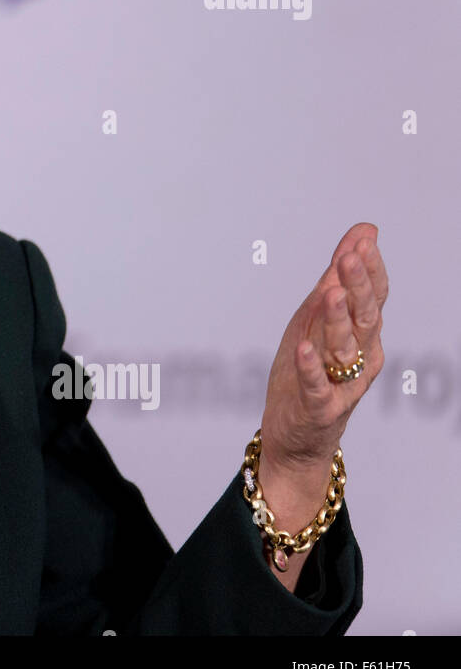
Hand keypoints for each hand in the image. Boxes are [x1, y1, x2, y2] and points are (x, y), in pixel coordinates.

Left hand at [260, 223, 388, 473]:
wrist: (296, 435)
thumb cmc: (309, 371)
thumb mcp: (317, 318)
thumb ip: (337, 279)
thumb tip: (362, 233)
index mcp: (362, 334)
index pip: (373, 297)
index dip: (369, 268)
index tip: (363, 239)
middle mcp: (359, 357)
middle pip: (365, 318)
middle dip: (358, 286)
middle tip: (350, 257)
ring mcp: (341, 383)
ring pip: (344, 348)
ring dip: (337, 320)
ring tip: (329, 294)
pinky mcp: (319, 407)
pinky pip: (316, 385)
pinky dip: (311, 367)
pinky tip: (304, 348)